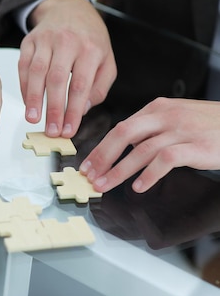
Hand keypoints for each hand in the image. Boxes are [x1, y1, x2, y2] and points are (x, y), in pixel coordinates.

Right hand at [20, 0, 115, 137]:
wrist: (68, 9)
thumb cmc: (89, 40)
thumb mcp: (106, 60)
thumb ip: (99, 87)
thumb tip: (83, 109)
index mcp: (90, 48)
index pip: (81, 84)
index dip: (73, 110)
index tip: (68, 130)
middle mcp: (68, 41)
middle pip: (57, 79)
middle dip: (53, 108)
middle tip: (51, 130)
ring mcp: (46, 39)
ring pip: (37, 72)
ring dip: (34, 98)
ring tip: (33, 118)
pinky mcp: (29, 40)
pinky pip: (23, 66)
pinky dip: (24, 86)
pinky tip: (27, 102)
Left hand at [80, 98, 219, 192]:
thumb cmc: (210, 126)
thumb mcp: (177, 119)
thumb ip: (151, 130)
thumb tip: (125, 149)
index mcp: (157, 108)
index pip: (120, 127)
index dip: (101, 148)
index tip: (88, 164)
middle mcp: (166, 115)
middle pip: (123, 134)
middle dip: (102, 157)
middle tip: (90, 175)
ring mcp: (181, 130)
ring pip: (140, 149)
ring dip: (119, 170)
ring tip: (106, 185)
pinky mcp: (195, 145)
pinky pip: (165, 160)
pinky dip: (149, 174)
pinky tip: (139, 186)